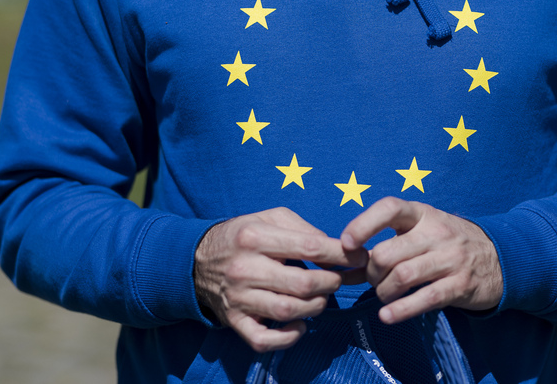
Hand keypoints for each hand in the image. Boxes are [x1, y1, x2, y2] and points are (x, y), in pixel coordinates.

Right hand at [194, 207, 367, 351]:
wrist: (196, 260)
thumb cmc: (243, 235)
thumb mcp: (270, 217)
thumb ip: (303, 228)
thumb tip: (337, 247)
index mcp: (255, 237)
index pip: (309, 247)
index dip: (341, 255)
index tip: (360, 258)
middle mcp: (245, 268)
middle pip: (303, 284)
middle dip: (331, 283)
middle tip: (339, 279)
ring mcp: (238, 298)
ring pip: (289, 311)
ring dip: (316, 307)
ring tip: (322, 297)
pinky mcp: (234, 320)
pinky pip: (264, 339)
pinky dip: (288, 338)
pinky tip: (300, 325)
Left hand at [341, 197, 502, 324]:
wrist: (500, 258)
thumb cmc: (447, 243)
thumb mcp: (424, 228)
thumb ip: (390, 240)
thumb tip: (346, 261)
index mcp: (422, 214)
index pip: (389, 209)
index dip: (363, 224)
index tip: (346, 243)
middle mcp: (436, 233)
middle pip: (388, 252)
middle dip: (371, 272)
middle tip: (372, 279)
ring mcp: (450, 259)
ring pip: (402, 276)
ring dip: (383, 292)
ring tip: (384, 296)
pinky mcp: (460, 285)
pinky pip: (424, 299)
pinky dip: (401, 310)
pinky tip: (387, 316)